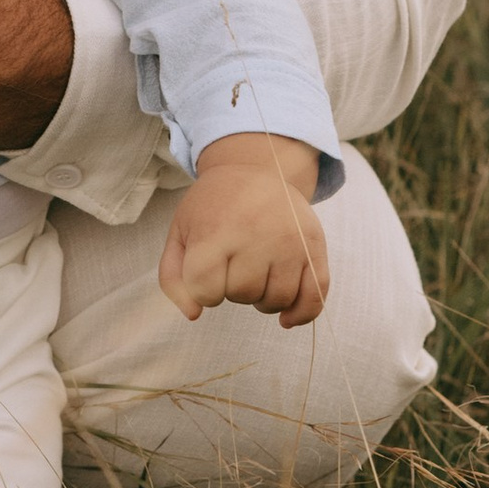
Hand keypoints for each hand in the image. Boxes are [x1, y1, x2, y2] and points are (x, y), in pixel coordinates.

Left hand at [158, 133, 329, 328]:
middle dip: (232, 290)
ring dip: (262, 300)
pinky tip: (286, 318)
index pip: (205, 290)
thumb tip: (194, 314)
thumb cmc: (214, 206)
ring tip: (256, 277)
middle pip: (242, 295)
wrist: (259, 169)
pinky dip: (301, 314)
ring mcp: (289, 242)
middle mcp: (255, 235)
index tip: (206, 274)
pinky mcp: (314, 247)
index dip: (202, 291)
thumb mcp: (181, 231)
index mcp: (215, 230)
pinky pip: (315, 296)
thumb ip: (173, 276)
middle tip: (234, 265)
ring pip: (277, 300)